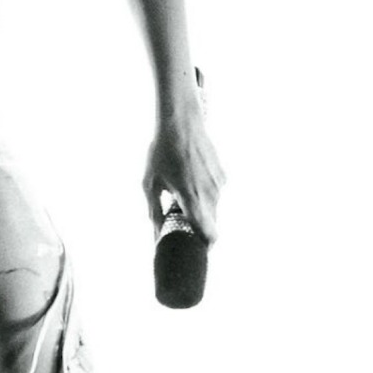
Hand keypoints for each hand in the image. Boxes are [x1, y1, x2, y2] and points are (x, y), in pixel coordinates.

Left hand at [143, 101, 224, 242]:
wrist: (181, 123)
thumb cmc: (162, 153)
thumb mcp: (150, 184)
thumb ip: (154, 212)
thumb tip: (156, 233)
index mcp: (191, 197)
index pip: (209, 233)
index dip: (205, 244)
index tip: (197, 249)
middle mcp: (210, 193)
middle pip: (211, 222)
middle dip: (199, 226)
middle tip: (181, 219)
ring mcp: (218, 183)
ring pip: (213, 207)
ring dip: (201, 207)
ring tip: (181, 192)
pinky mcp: (222, 174)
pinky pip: (215, 192)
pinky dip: (204, 193)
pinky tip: (190, 179)